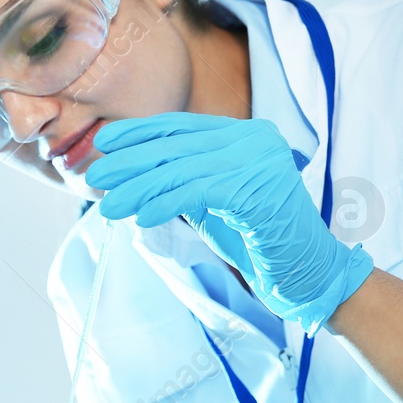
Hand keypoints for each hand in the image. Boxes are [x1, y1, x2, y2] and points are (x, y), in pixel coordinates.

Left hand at [87, 113, 374, 334]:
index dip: (142, 133)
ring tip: (108, 205)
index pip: (183, 126)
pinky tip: (141, 218)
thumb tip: (133, 174)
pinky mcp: (257, 190)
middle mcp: (256, 139)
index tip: (107, 142)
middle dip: (131, 162)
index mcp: (247, 134)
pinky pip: (197, 193)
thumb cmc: (260, 244)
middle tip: (95, 174)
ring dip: (139, 190)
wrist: (308, 275)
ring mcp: (260, 161)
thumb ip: (185, 182)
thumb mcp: (215, 202)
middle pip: (178, 147)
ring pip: (182, 171)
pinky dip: (164, 205)